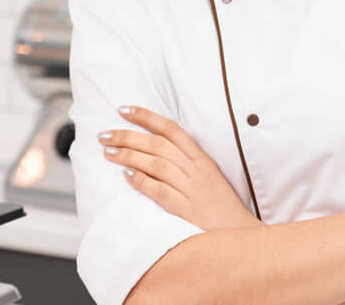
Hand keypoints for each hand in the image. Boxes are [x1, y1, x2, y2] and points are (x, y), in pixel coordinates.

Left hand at [97, 105, 262, 230]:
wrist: (239, 235)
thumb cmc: (221, 207)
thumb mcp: (208, 176)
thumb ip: (186, 162)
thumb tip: (155, 149)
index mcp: (201, 159)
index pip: (171, 129)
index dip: (147, 117)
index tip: (124, 110)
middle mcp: (196, 169)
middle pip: (159, 144)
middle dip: (128, 136)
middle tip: (105, 134)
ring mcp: (192, 189)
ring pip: (157, 164)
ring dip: (130, 155)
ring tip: (109, 152)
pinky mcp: (187, 210)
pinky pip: (161, 191)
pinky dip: (142, 182)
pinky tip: (127, 176)